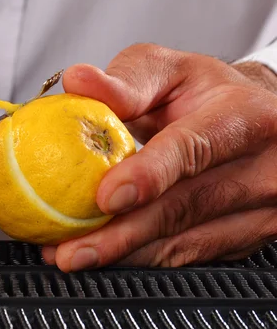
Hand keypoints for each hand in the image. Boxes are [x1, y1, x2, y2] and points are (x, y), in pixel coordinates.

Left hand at [42, 43, 276, 270]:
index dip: (150, 175)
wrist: (255, 121)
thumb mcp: (169, 70)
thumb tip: (76, 81)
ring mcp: (261, 209)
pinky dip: (141, 258)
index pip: (193, 149)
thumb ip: (125, 80)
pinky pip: (188, 254)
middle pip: (184, 207)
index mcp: (244, 116)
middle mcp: (262, 166)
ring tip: (73, 257)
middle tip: (70, 248)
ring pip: (184, 241)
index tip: (106, 198)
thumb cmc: (207, 93)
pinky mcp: (248, 237)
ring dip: (124, 253)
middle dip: (122, 233)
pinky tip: (104, 258)